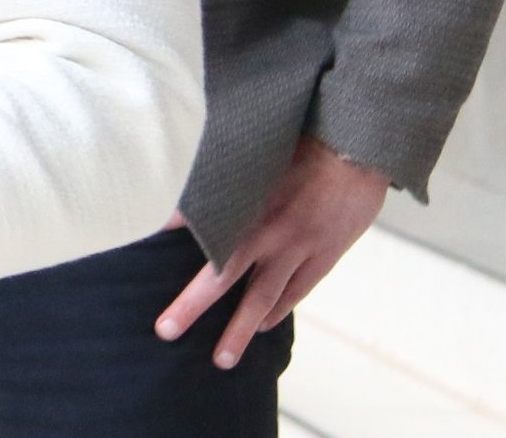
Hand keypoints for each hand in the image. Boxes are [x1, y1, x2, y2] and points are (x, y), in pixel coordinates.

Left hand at [155, 136, 392, 369]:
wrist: (358, 148)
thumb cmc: (298, 146)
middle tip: (167, 331)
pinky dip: (277, 310)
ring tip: (223, 359)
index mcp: (246, 207)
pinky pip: (298, 291)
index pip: (201, 240)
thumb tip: (172, 219)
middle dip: (193, 306)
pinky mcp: (326, 255)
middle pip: (224, 278)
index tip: (148, 266)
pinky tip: (261, 326)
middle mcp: (270, 233)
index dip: (173, 252)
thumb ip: (212, 192)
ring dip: (241, 329)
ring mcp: (301, 248)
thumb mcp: (250, 162)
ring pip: (265, 298)